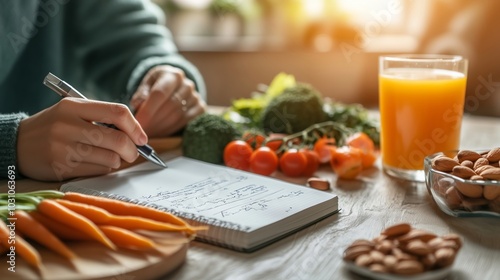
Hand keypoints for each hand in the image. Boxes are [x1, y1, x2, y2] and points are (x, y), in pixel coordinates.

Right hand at [17, 98, 147, 180]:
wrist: (17, 144)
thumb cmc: (54, 127)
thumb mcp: (72, 112)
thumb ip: (101, 118)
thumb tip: (137, 136)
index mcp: (73, 106)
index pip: (117, 112)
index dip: (135, 127)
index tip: (142, 138)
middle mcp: (68, 125)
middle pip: (117, 139)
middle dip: (131, 150)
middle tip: (132, 153)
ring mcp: (63, 147)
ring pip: (110, 158)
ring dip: (116, 161)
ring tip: (109, 157)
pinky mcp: (61, 167)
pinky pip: (98, 171)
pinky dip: (104, 169)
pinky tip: (96, 164)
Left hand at [130, 65, 205, 136]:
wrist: (175, 88)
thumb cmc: (157, 86)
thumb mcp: (147, 85)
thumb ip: (141, 94)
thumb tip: (137, 104)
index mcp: (172, 75)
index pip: (159, 93)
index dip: (148, 110)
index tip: (138, 122)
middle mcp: (187, 84)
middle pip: (170, 106)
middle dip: (154, 121)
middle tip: (142, 131)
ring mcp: (196, 97)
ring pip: (178, 116)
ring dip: (162, 127)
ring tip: (149, 132)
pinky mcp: (201, 108)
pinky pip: (186, 122)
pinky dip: (172, 129)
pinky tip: (161, 132)